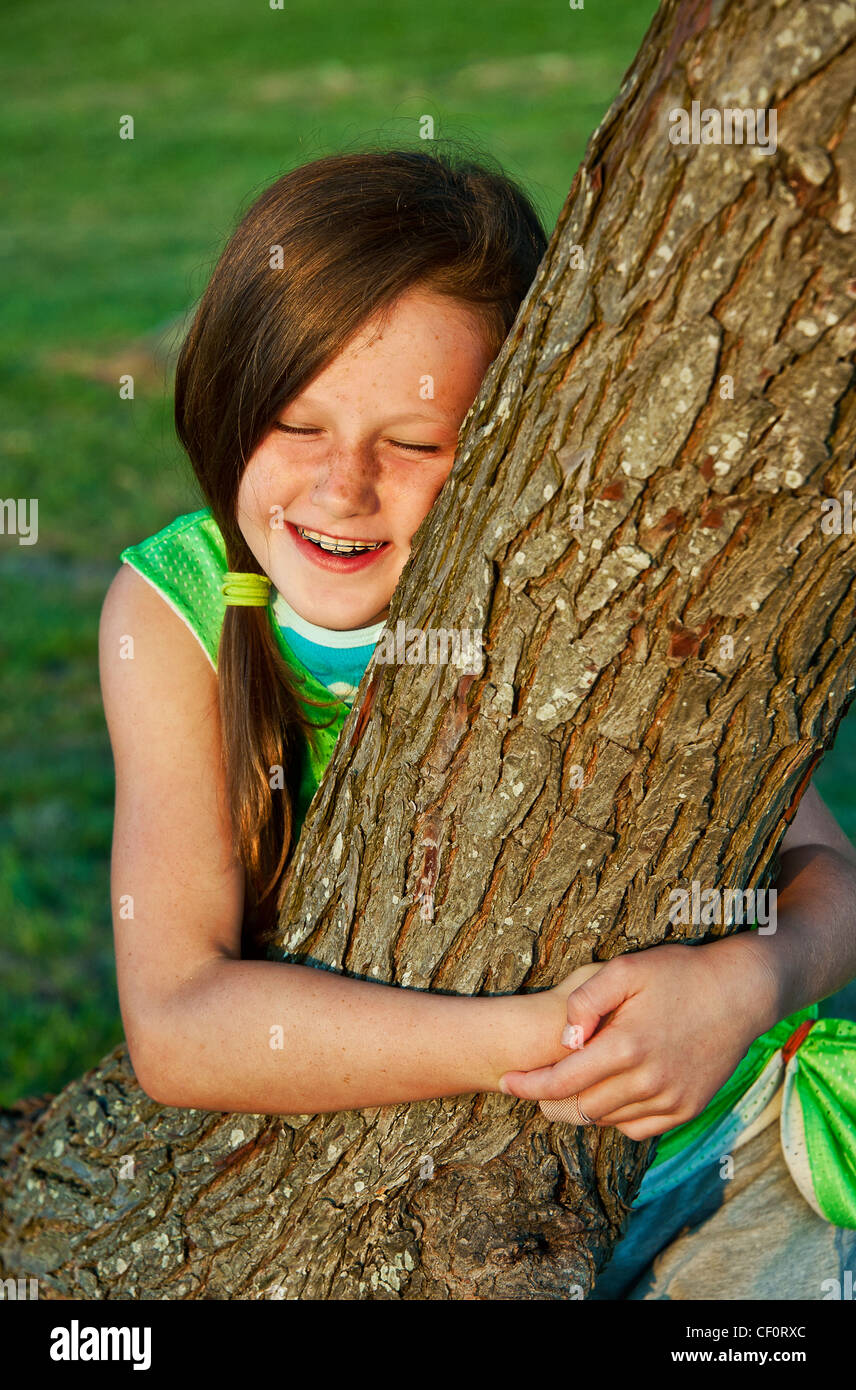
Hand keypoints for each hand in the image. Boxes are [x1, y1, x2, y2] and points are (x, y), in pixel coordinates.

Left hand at [499, 940, 772, 1138]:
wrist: (741, 992)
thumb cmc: (679, 973)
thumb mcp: (625, 969)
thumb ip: (585, 1001)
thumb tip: (564, 1039)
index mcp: (626, 1047)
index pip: (562, 1081)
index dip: (527, 1086)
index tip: (506, 1081)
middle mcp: (648, 1082)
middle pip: (580, 1109)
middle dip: (551, 1099)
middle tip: (538, 1084)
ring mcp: (671, 1100)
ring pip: (608, 1121)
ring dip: (583, 1108)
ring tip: (572, 1085)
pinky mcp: (687, 1108)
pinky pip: (638, 1128)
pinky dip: (618, 1117)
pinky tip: (612, 1093)